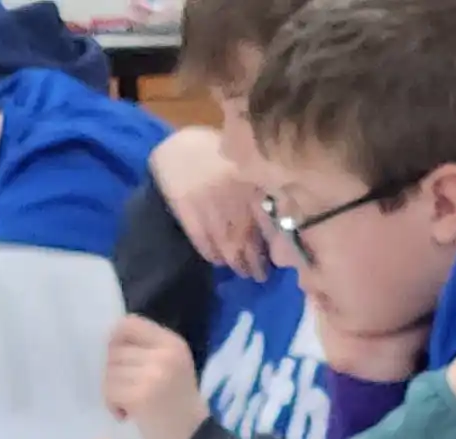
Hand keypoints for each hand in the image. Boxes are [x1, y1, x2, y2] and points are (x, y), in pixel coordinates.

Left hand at [104, 315, 210, 438]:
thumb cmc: (179, 406)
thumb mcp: (172, 367)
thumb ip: (146, 350)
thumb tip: (109, 343)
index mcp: (172, 343)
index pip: (129, 324)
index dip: (115, 339)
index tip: (119, 359)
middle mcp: (164, 355)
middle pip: (115, 351)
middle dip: (114, 372)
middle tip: (128, 391)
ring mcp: (153, 376)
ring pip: (109, 371)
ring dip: (112, 391)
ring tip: (128, 404)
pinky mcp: (140, 397)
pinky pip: (110, 391)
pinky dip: (113, 405)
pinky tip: (125, 415)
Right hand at [151, 125, 270, 275]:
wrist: (176, 146)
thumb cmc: (214, 152)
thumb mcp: (244, 164)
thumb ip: (260, 186)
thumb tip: (279, 216)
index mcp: (250, 179)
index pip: (268, 221)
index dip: (274, 245)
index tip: (278, 259)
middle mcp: (232, 193)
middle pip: (249, 238)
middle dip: (255, 262)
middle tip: (259, 275)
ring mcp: (208, 203)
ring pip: (227, 245)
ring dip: (236, 263)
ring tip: (242, 272)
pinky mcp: (186, 210)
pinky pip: (203, 241)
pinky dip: (212, 254)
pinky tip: (218, 260)